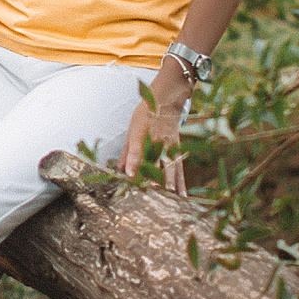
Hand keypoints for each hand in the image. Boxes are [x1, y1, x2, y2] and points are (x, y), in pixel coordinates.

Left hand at [118, 67, 191, 191]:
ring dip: (171, 182)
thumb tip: (117, 172)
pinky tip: (182, 195)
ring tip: (171, 197)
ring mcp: (169, 144)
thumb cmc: (145, 116)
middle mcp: (157, 139)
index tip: (130, 175)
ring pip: (171, 166)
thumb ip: (125, 152)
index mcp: (141, 132)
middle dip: (155, 178)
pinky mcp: (178, 148)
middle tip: (153, 193)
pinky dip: (181, 182)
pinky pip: (180, 168)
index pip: (136, 148)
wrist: (166, 101)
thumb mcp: (131, 129)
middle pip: (157, 161)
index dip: (133, 161)